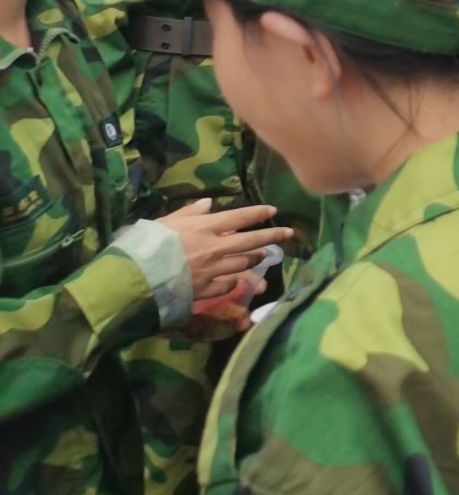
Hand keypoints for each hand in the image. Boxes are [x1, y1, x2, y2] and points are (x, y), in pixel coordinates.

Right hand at [156, 199, 292, 293]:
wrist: (134, 279)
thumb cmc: (145, 246)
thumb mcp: (164, 222)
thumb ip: (189, 212)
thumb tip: (209, 203)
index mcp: (204, 228)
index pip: (239, 217)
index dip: (258, 213)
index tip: (273, 210)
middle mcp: (215, 248)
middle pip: (251, 241)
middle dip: (272, 236)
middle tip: (288, 233)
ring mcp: (213, 271)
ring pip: (244, 264)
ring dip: (256, 259)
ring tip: (264, 255)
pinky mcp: (206, 290)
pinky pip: (227, 285)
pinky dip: (233, 282)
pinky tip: (237, 281)